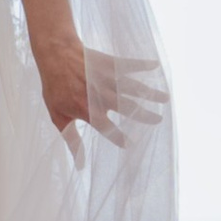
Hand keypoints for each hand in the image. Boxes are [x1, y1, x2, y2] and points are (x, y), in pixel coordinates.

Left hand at [36, 38, 168, 149]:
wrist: (54, 55)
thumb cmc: (55, 87)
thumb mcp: (58, 116)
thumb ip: (72, 140)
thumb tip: (80, 165)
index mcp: (89, 111)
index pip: (108, 129)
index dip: (119, 137)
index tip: (130, 144)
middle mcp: (101, 96)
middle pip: (128, 108)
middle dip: (144, 115)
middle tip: (159, 119)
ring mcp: (107, 79)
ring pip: (132, 88)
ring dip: (150, 93)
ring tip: (165, 98)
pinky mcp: (109, 64)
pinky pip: (129, 65)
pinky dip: (142, 64)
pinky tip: (155, 65)